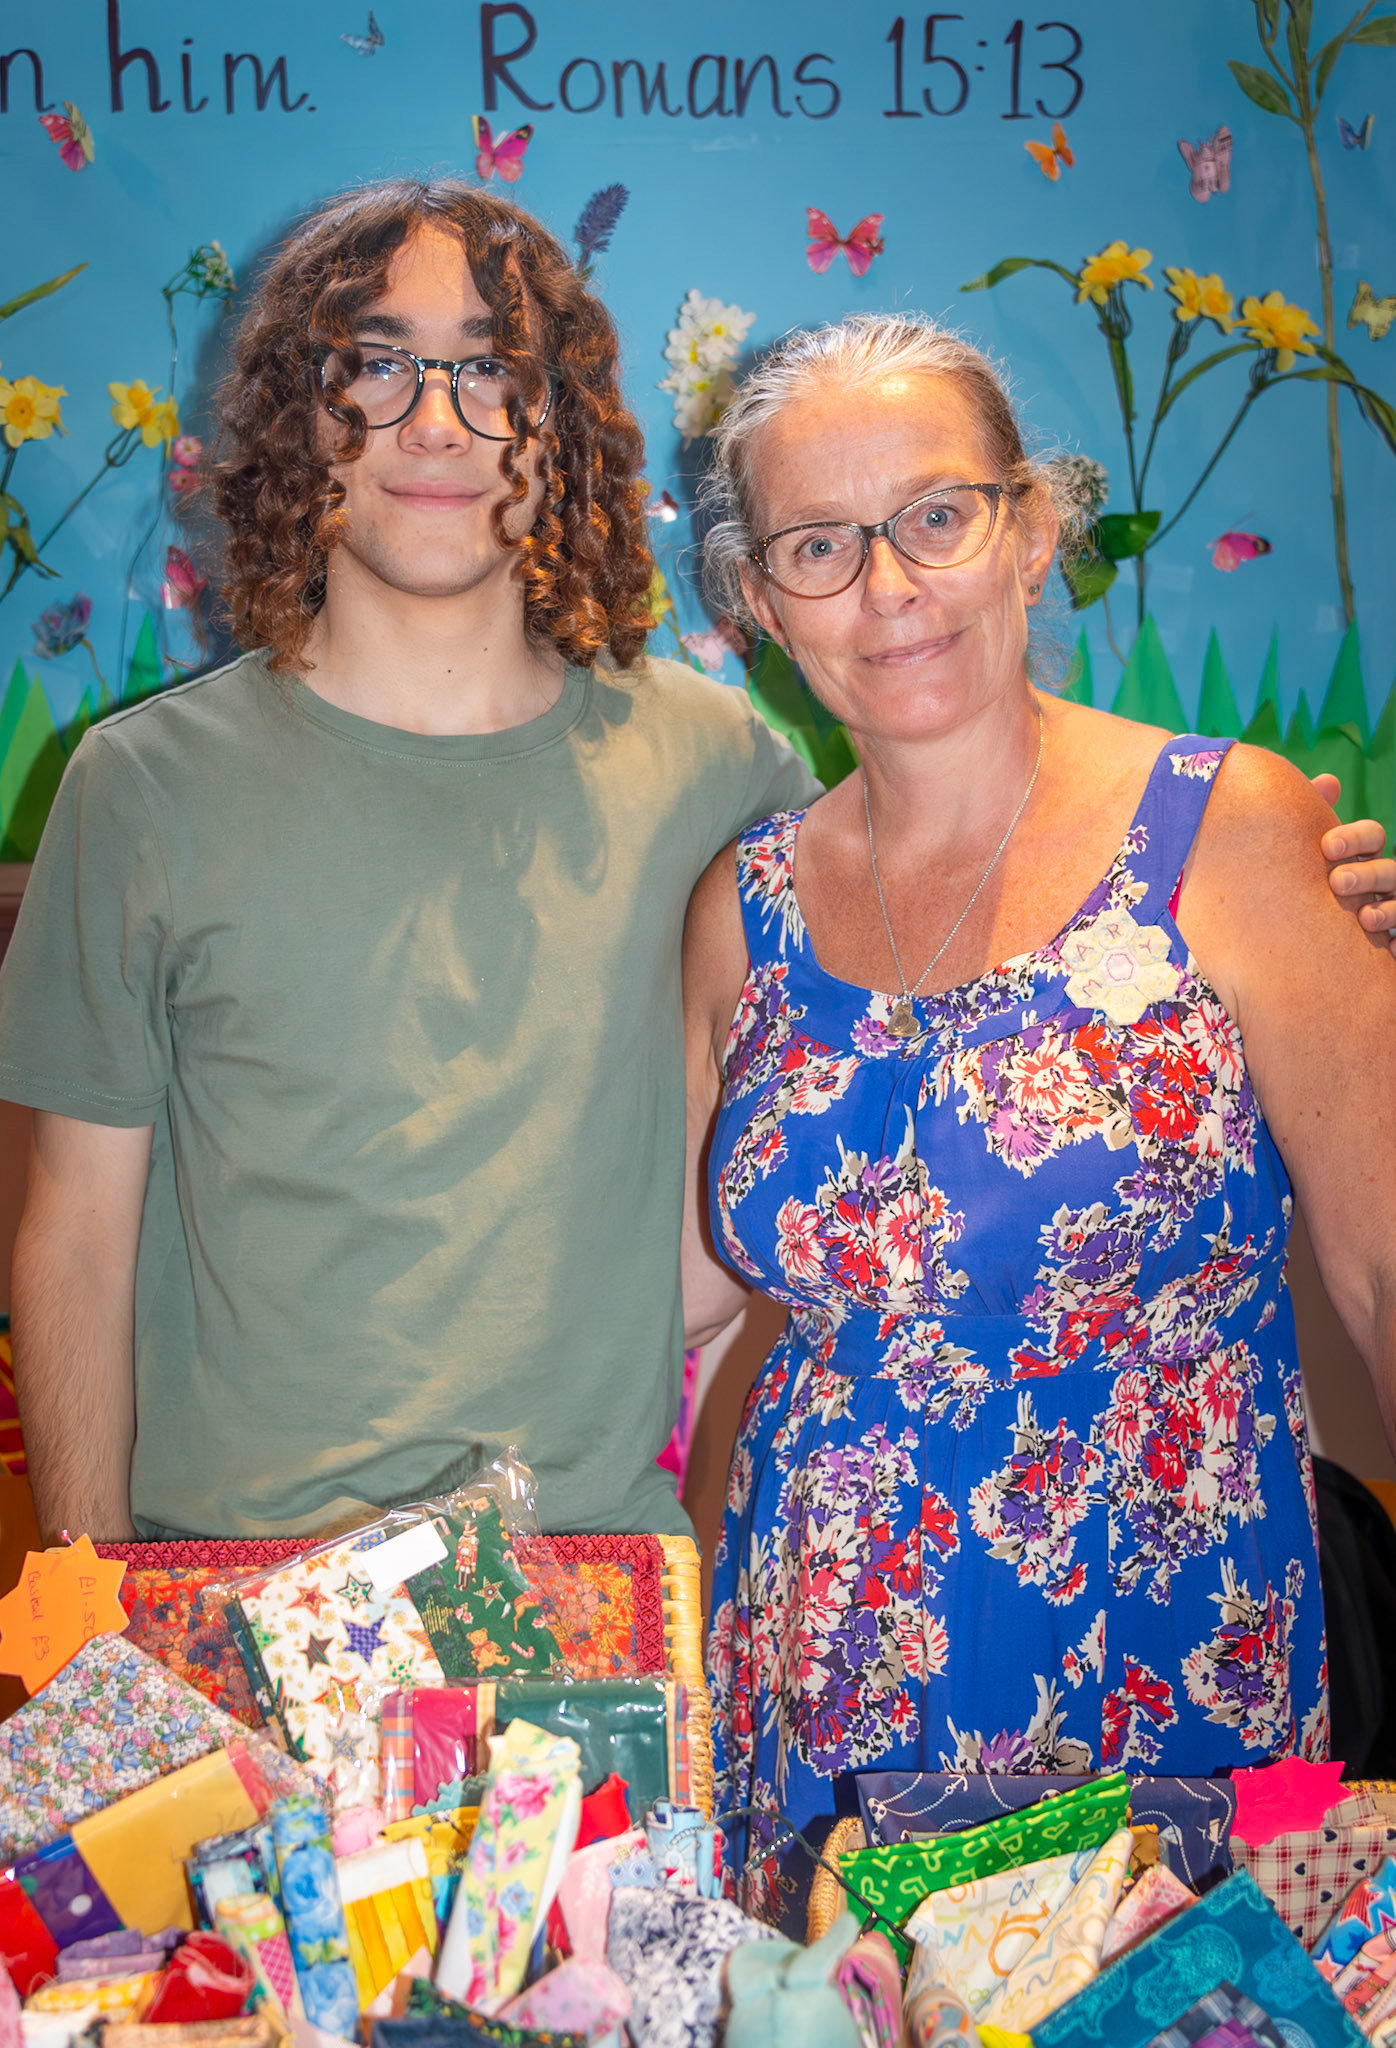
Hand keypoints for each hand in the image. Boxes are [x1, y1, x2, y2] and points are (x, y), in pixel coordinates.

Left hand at [1314, 773, 1395, 955]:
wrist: (1303, 941)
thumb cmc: (1307, 885)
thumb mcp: (1306, 856)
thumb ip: (1312, 819)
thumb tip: (1330, 780)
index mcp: (1362, 855)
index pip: (1371, 836)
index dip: (1354, 838)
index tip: (1326, 847)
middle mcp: (1382, 880)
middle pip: (1388, 869)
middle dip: (1367, 874)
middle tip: (1336, 883)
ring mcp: (1391, 908)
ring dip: (1388, 909)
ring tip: (1365, 919)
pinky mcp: (1392, 941)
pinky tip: (1391, 951)